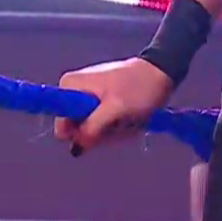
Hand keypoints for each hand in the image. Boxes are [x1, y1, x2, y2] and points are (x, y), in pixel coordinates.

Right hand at [54, 57, 174, 152]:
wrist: (160, 73)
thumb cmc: (139, 87)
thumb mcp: (116, 108)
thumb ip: (92, 127)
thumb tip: (76, 147)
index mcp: (69, 85)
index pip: (62, 126)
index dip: (80, 132)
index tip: (101, 124)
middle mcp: (73, 91)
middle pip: (77, 130)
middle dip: (100, 133)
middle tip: (120, 122)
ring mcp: (86, 98)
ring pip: (91, 130)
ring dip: (111, 132)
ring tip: (128, 119)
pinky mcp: (99, 104)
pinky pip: (102, 126)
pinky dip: (116, 128)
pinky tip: (129, 119)